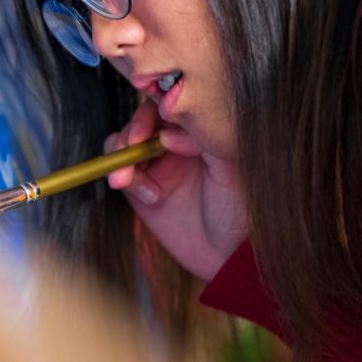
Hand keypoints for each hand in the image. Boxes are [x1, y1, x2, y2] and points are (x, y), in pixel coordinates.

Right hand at [104, 99, 247, 280]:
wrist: (227, 254)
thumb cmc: (239, 209)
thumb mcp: (228, 168)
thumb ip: (200, 142)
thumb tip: (167, 134)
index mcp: (198, 133)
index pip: (170, 107)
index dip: (155, 109)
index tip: (152, 125)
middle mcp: (175, 145)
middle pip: (142, 120)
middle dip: (133, 130)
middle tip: (134, 144)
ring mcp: (156, 166)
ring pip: (124, 143)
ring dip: (122, 155)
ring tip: (130, 177)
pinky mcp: (141, 190)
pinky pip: (122, 173)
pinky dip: (125, 178)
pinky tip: (150, 195)